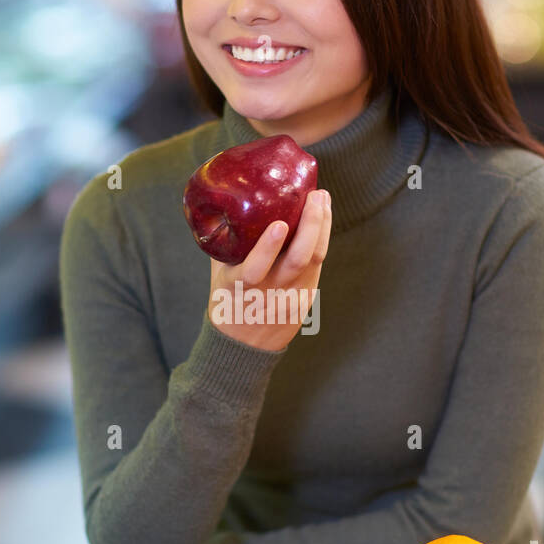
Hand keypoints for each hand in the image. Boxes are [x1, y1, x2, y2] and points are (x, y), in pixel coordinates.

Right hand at [207, 188, 331, 352]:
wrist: (242, 347)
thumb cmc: (228, 301)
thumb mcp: (220, 275)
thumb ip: (227, 243)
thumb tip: (230, 202)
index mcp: (241, 288)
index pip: (255, 269)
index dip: (268, 247)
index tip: (280, 224)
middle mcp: (269, 294)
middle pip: (297, 259)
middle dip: (311, 224)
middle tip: (315, 196)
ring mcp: (292, 298)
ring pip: (315, 260)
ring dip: (322, 227)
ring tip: (323, 200)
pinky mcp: (306, 300)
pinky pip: (317, 266)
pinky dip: (321, 240)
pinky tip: (322, 221)